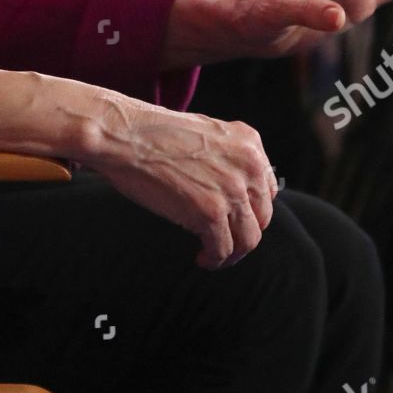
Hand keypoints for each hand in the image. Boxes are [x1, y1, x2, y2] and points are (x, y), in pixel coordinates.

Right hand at [86, 97, 277, 270]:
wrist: (126, 136)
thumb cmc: (154, 134)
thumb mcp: (206, 132)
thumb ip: (228, 156)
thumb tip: (235, 187)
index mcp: (249, 142)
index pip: (267, 189)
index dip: (251, 210)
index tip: (234, 220)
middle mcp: (248, 166)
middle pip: (261, 217)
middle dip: (243, 233)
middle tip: (223, 241)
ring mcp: (231, 190)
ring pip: (248, 239)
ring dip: (231, 253)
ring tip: (213, 255)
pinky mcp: (210, 212)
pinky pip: (223, 249)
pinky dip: (214, 260)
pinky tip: (201, 258)